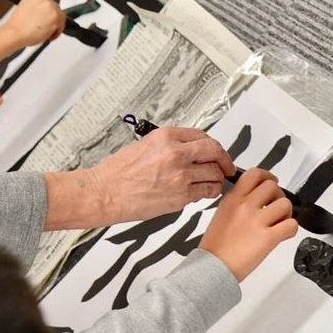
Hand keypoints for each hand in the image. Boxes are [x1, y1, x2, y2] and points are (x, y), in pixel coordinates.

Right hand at [2, 0, 65, 47]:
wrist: (15, 33)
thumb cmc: (17, 26)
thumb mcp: (25, 11)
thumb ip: (36, 10)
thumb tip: (43, 15)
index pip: (47, 3)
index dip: (47, 13)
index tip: (46, 19)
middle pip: (55, 9)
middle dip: (52, 19)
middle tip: (47, 28)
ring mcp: (50, 7)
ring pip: (60, 17)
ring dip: (55, 26)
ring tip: (46, 33)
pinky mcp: (56, 16)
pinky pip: (62, 26)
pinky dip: (56, 32)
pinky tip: (48, 36)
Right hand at [43, 128, 235, 228]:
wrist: (104, 192)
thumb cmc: (116, 173)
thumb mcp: (143, 146)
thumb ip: (168, 146)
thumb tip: (187, 150)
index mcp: (165, 137)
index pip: (201, 136)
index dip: (212, 145)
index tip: (216, 151)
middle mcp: (175, 153)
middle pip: (214, 152)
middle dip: (224, 160)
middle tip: (227, 166)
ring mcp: (180, 176)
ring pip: (214, 174)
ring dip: (217, 178)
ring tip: (213, 181)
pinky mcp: (180, 196)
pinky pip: (206, 192)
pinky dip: (209, 192)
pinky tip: (204, 192)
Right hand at [199, 168, 297, 280]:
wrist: (213, 266)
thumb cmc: (215, 245)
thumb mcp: (221, 214)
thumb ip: (238, 203)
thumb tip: (257, 200)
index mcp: (232, 198)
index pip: (254, 174)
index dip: (268, 176)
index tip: (271, 181)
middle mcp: (245, 206)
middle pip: (273, 186)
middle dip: (278, 196)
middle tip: (276, 207)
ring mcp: (257, 221)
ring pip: (285, 204)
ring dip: (286, 213)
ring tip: (279, 222)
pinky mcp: (268, 237)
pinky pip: (291, 225)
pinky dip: (291, 229)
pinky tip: (283, 234)